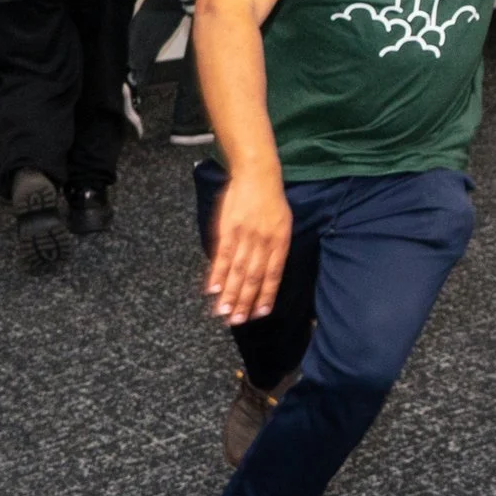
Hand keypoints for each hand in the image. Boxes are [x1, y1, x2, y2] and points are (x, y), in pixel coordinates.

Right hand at [205, 170, 291, 325]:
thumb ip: (274, 248)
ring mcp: (245, 236)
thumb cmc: (271, 200)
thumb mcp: (282, 224)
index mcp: (281, 241)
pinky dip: (217, 273)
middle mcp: (264, 242)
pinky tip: (212, 289)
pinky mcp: (228, 229)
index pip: (274, 275)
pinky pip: (223, 255)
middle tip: (236, 321)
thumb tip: (265, 273)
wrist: (257, 174)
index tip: (259, 314)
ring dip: (229, 293)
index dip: (266, 295)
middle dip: (244, 301)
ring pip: (237, 270)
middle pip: (254, 277)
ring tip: (222, 313)